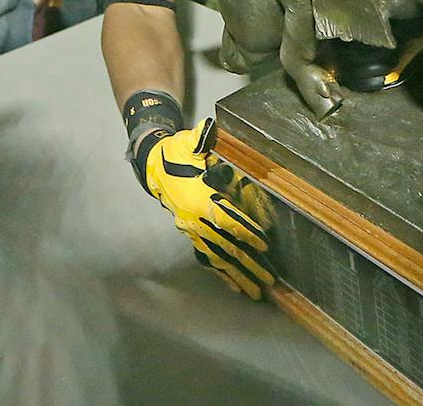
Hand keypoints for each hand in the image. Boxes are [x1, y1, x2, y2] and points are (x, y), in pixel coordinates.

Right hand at [142, 120, 275, 298]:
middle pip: (225, 246)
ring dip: (238, 275)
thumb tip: (209, 130)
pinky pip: (208, 257)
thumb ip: (201, 140)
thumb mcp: (189, 142)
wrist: (153, 165)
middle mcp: (194, 220)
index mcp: (198, 199)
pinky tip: (236, 285)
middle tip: (269, 280)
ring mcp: (192, 230)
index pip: (226, 219)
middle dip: (248, 264)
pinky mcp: (192, 234)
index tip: (264, 244)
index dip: (245, 231)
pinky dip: (223, 273)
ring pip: (218, 258)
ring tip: (256, 291)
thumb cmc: (177, 152)